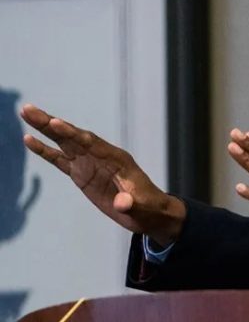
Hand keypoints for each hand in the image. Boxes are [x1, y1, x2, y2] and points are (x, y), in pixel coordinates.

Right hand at [20, 104, 185, 244]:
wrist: (149, 212)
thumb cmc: (149, 207)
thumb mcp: (142, 207)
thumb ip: (131, 203)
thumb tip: (121, 203)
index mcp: (117, 158)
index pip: (91, 143)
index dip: (73, 134)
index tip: (55, 122)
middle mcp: (101, 155)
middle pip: (73, 136)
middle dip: (51, 123)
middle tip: (28, 108)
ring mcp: (90, 163)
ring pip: (63, 143)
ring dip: (45, 129)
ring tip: (26, 113)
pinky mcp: (81, 174)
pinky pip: (59, 159)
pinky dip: (45, 150)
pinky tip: (29, 139)